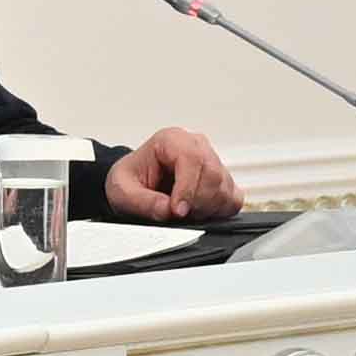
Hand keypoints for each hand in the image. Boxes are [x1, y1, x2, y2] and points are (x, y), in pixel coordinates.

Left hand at [106, 126, 239, 223]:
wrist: (136, 182)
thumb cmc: (131, 179)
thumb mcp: (123, 190)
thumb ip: (144, 201)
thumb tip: (167, 210)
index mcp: (172, 140)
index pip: (192, 159)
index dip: (188, 188)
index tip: (178, 210)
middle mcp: (196, 146)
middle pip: (214, 174)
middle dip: (197, 202)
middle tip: (179, 214)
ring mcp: (212, 161)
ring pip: (225, 188)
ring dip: (207, 208)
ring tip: (185, 212)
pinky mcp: (222, 180)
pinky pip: (233, 198)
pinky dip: (219, 211)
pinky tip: (199, 212)